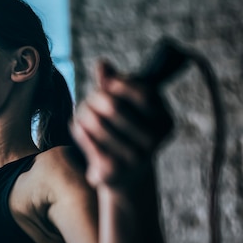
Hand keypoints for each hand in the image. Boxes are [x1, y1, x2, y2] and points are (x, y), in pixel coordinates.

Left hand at [70, 60, 172, 189]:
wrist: (127, 178)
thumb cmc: (128, 136)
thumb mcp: (131, 110)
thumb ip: (117, 86)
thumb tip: (102, 64)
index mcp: (165, 122)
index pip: (143, 93)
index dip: (120, 83)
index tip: (106, 84)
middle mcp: (154, 141)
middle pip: (113, 106)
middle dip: (95, 99)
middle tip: (86, 101)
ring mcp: (134, 157)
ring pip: (97, 123)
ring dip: (83, 114)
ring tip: (80, 113)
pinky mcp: (113, 170)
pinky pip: (88, 140)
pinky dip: (79, 130)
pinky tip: (77, 126)